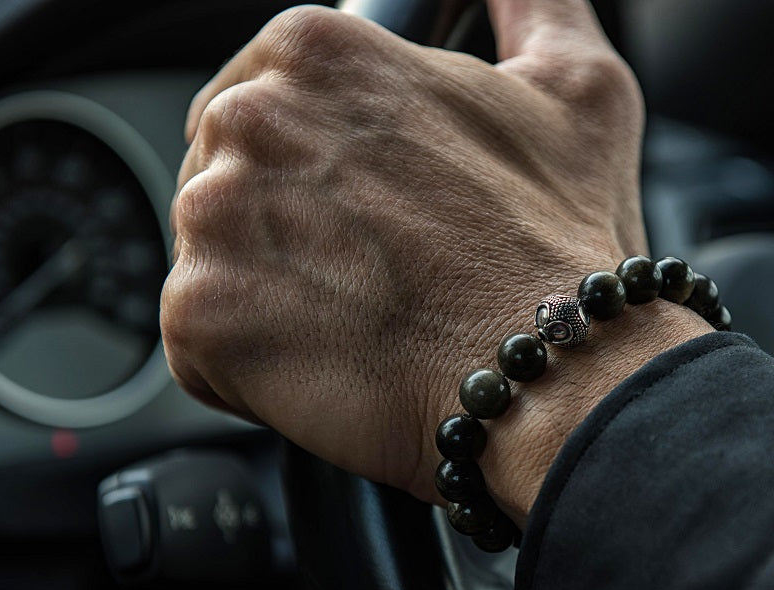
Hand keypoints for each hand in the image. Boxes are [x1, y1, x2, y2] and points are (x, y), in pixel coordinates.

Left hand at [162, 1, 709, 519]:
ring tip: (364, 318)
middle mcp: (250, 117)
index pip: (265, 101)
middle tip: (378, 271)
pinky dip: (254, 367)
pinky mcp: (198, 314)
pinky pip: (200, 343)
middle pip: (232, 179)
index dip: (317, 169)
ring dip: (275, 297)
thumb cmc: (562, 240)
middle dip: (291, 230)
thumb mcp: (575, 87)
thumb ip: (533, 8)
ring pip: (216, 261)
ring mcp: (213, 216)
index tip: (364, 209)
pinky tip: (333, 361)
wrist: (552, 370)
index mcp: (319, 51)